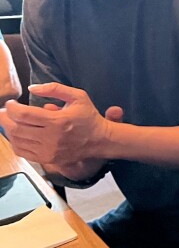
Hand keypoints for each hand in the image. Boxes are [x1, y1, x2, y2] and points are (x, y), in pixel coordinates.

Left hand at [0, 83, 115, 166]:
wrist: (100, 140)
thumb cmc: (89, 117)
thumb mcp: (78, 96)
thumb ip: (55, 88)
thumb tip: (32, 88)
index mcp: (58, 121)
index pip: (23, 115)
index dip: (11, 108)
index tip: (11, 104)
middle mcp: (51, 138)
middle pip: (17, 128)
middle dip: (5, 118)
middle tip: (4, 112)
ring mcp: (49, 151)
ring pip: (17, 141)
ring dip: (9, 130)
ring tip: (10, 122)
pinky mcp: (48, 159)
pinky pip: (23, 152)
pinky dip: (16, 142)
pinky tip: (18, 134)